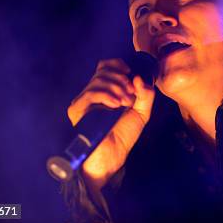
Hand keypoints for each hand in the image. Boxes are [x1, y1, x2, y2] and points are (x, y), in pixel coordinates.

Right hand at [67, 58, 155, 191]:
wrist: (112, 156)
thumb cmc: (123, 135)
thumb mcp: (142, 112)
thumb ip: (146, 94)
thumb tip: (139, 77)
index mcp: (106, 90)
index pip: (106, 65)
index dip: (119, 66)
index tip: (131, 76)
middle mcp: (93, 93)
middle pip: (103, 70)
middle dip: (121, 79)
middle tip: (130, 95)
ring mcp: (84, 101)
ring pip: (98, 80)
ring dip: (117, 88)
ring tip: (125, 103)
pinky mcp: (77, 110)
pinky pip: (90, 94)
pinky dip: (106, 95)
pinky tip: (115, 105)